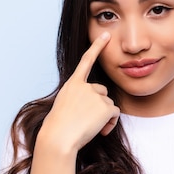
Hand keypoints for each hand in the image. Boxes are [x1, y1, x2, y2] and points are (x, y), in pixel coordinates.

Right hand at [38, 32, 119, 154]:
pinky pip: (115, 114)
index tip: (105, 35)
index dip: (97, 47)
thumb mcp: (65, 107)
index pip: (86, 61)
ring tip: (89, 127)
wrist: (59, 138)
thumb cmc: (59, 128)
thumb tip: (99, 105)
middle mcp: (85, 86)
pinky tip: (100, 131)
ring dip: (104, 117)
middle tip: (86, 120)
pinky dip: (110, 124)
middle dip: (99, 105)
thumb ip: (80, 100)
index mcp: (72, 84)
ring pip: (109, 104)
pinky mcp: (105, 106)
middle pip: (102, 92)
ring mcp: (96, 95)